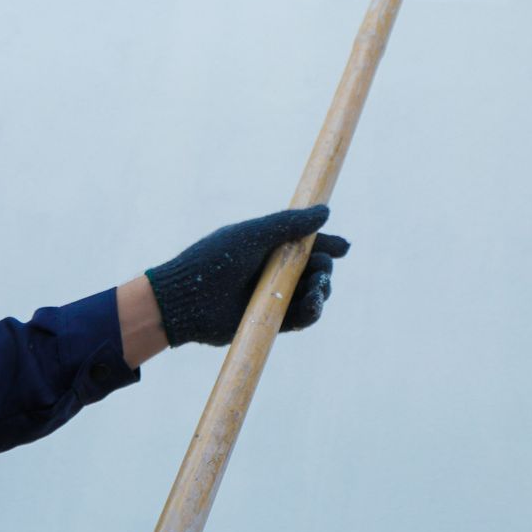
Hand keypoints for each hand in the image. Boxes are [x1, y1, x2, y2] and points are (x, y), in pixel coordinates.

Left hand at [144, 205, 349, 347]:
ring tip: (316, 290)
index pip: (306, 244)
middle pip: (315, 269)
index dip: (327, 245)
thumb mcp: (254, 235)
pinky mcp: (272, 321)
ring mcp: (273, 296)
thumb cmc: (215, 260)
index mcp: (268, 246)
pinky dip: (312, 312)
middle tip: (320, 272)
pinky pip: (301, 318)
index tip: (345, 248)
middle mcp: (273, 270)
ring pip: (312, 293)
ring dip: (321, 290)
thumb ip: (290, 224)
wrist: (186, 299)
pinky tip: (313, 306)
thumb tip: (326, 211)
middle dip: (325, 269)